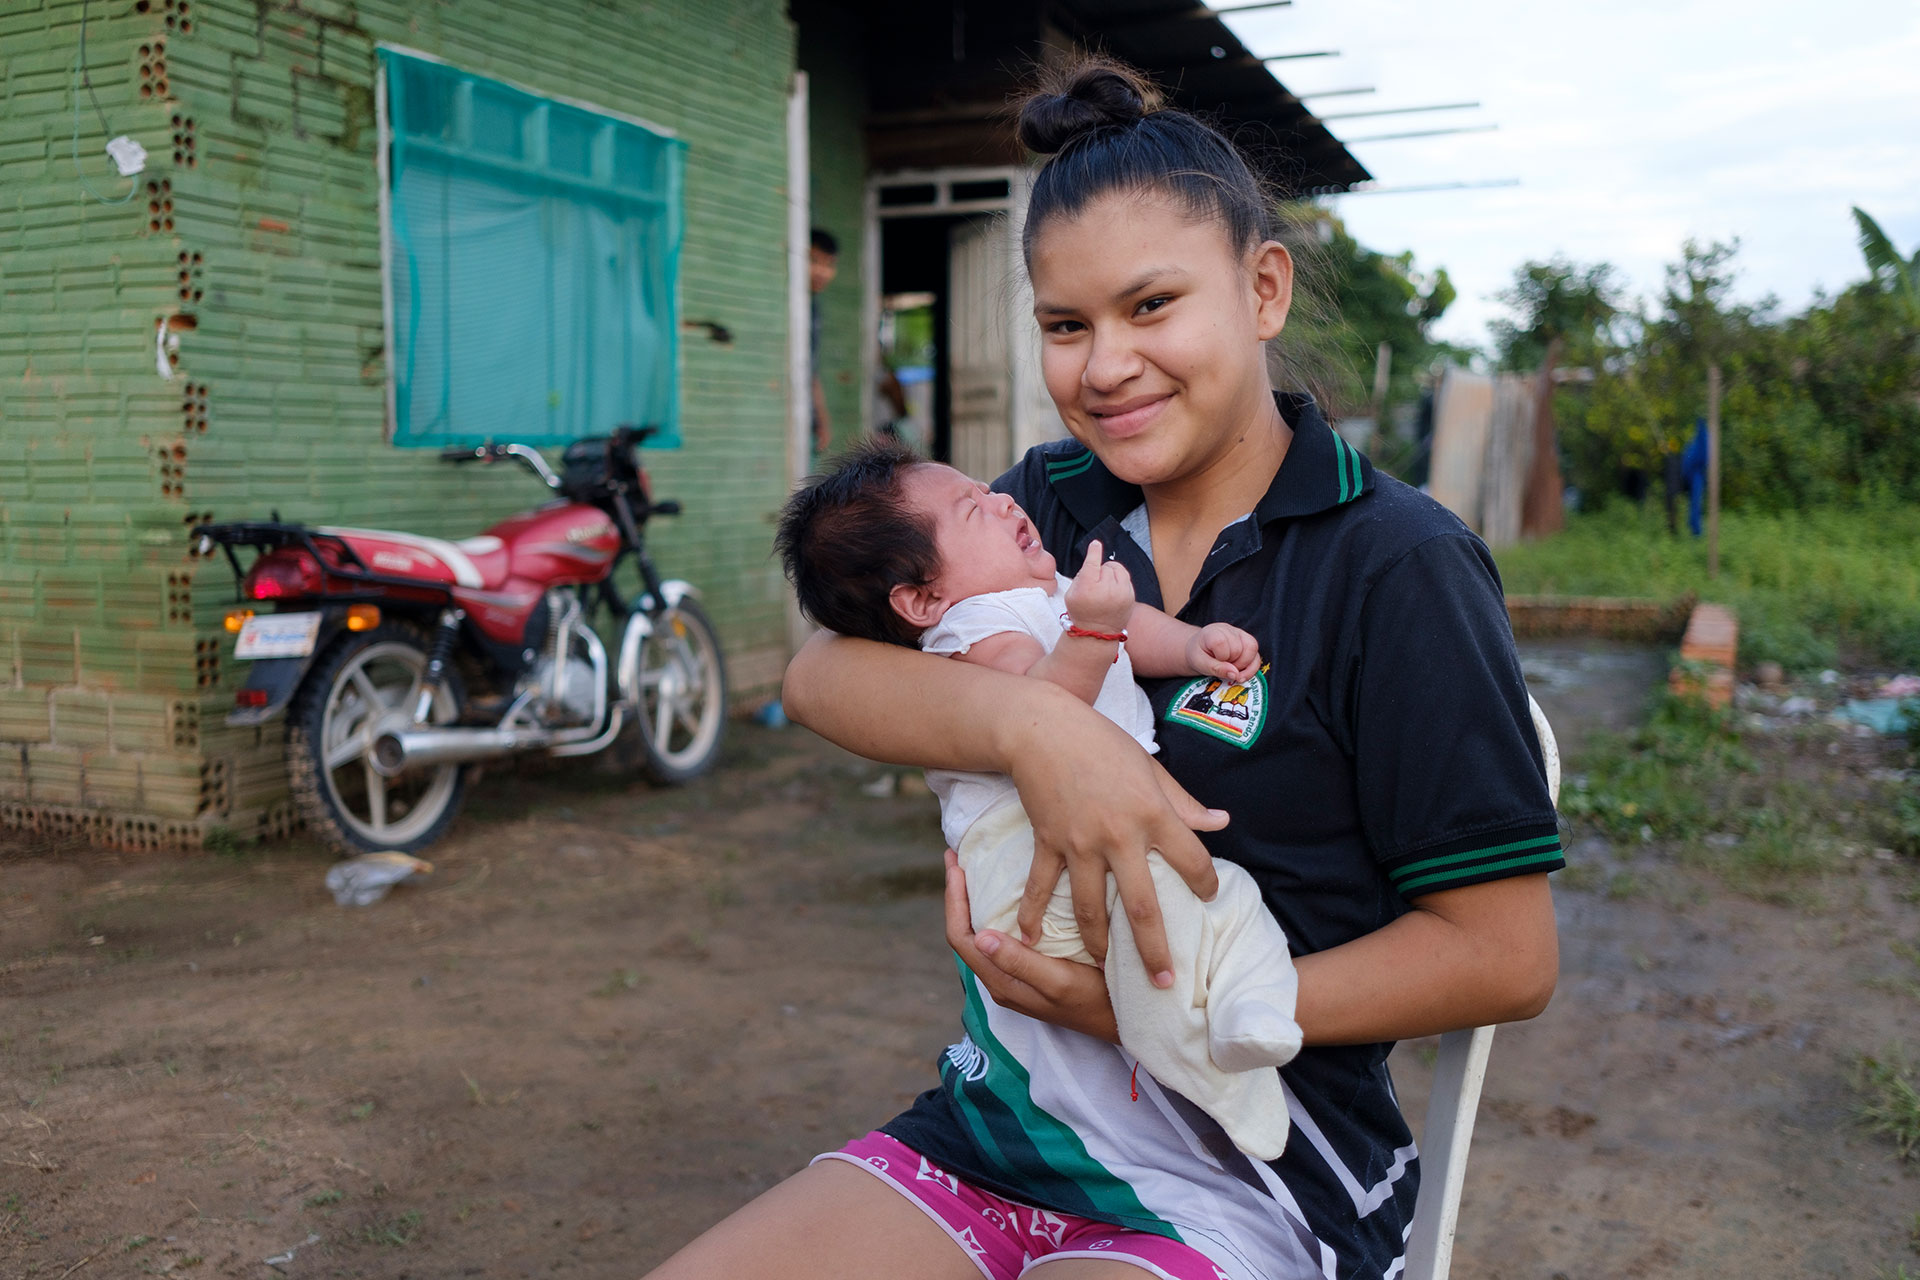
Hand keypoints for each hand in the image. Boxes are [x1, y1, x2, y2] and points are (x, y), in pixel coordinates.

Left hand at [945, 849, 1118, 1041]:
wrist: (1118, 1022)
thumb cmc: (1092, 1001)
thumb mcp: (1058, 981)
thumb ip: (1019, 963)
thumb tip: (980, 937)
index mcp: (1000, 980)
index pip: (961, 936)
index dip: (953, 900)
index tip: (955, 864)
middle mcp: (1000, 979)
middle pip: (965, 933)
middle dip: (958, 895)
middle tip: (958, 858)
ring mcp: (1012, 977)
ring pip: (980, 934)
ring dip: (973, 902)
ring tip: (976, 870)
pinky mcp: (1026, 972)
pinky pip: (999, 937)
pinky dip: (994, 911)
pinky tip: (1006, 894)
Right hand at [1007, 713, 1224, 982]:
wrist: (1041, 728)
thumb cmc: (1102, 742)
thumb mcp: (1150, 768)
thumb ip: (1185, 803)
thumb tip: (1221, 823)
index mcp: (1153, 814)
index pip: (1192, 861)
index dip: (1207, 884)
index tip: (1209, 898)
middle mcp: (1120, 836)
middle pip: (1143, 907)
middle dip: (1155, 950)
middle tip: (1166, 984)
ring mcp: (1080, 844)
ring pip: (1092, 909)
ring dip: (1100, 945)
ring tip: (1107, 971)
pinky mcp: (1049, 842)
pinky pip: (1042, 887)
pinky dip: (1033, 915)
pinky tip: (1030, 940)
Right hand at [1063, 540, 1133, 633]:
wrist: (1097, 633)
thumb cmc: (1081, 612)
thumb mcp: (1071, 594)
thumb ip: (1081, 575)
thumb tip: (1094, 559)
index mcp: (1088, 589)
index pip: (1092, 564)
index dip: (1094, 552)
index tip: (1095, 544)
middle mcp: (1106, 590)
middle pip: (1105, 566)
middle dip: (1100, 571)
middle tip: (1095, 584)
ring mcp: (1121, 594)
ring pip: (1118, 569)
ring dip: (1111, 573)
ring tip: (1104, 585)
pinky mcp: (1131, 597)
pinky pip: (1126, 578)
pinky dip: (1119, 580)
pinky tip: (1112, 591)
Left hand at [1187, 622, 1260, 684]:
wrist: (1199, 649)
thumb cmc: (1198, 655)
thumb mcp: (1199, 663)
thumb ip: (1216, 668)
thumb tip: (1235, 674)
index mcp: (1214, 632)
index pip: (1224, 646)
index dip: (1221, 659)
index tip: (1213, 663)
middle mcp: (1230, 630)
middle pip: (1240, 649)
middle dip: (1233, 665)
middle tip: (1222, 668)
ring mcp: (1241, 635)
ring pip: (1253, 650)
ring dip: (1244, 667)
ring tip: (1233, 673)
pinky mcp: (1248, 643)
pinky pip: (1257, 656)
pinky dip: (1251, 669)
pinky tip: (1242, 675)